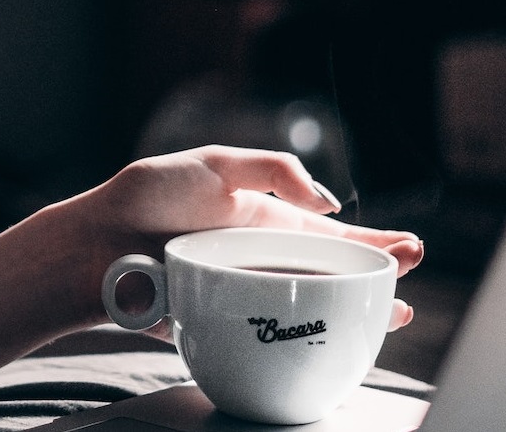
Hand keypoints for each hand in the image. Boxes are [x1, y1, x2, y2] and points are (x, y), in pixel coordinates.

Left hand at [79, 146, 423, 333]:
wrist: (93, 244)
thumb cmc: (145, 197)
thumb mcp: (214, 162)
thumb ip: (272, 170)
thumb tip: (327, 202)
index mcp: (259, 219)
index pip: (325, 232)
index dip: (368, 240)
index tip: (408, 248)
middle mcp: (257, 258)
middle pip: (327, 272)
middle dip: (373, 276)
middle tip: (412, 276)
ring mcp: (242, 292)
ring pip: (308, 307)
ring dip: (352, 311)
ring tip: (393, 313)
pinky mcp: (222, 323)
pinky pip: (271, 335)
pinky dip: (305, 341)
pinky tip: (333, 343)